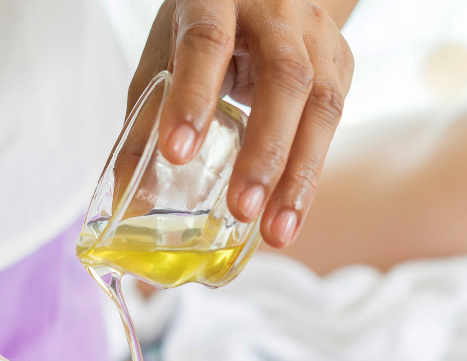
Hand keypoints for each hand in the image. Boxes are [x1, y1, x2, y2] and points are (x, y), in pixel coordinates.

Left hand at [132, 0, 354, 248]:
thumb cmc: (204, 30)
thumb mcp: (165, 57)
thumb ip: (145, 123)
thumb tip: (127, 199)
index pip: (207, 44)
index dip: (193, 97)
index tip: (176, 153)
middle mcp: (276, 11)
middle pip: (283, 77)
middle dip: (264, 151)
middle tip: (241, 209)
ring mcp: (316, 35)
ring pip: (321, 104)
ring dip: (299, 176)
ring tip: (276, 232)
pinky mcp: (340, 62)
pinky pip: (331, 123)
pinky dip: (310, 173)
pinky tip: (290, 212)